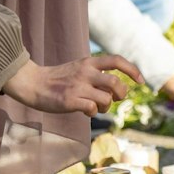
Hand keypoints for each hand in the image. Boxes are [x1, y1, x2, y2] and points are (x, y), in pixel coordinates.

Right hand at [3, 54, 141, 115]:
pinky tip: (84, 111)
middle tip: (115, 99)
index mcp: (89, 63)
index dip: (132, 70)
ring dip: (106, 106)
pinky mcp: (70, 100)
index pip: (117, 60)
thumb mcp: (79, 69)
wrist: (33, 83)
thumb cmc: (59, 80)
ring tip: (96, 106)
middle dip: (121, 95)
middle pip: (116, 84)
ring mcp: (77, 86)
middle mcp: (85, 72)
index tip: (140, 81)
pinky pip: (92, 109)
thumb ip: (97, 75)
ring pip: (106, 99)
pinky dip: (93, 113)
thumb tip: (117, 90)